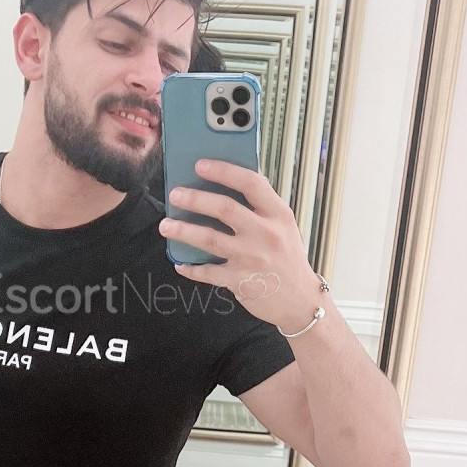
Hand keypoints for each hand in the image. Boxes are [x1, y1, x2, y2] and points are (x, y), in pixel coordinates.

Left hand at [158, 159, 326, 333]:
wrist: (301, 300)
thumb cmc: (287, 258)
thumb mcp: (284, 226)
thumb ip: (262, 206)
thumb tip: (228, 181)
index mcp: (278, 214)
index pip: (251, 183)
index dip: (223, 171)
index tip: (200, 165)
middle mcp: (266, 234)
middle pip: (225, 209)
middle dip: (195, 199)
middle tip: (175, 195)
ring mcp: (252, 258)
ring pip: (210, 239)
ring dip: (183, 231)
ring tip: (166, 225)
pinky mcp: (241, 282)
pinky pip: (208, 272)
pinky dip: (191, 268)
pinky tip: (180, 263)